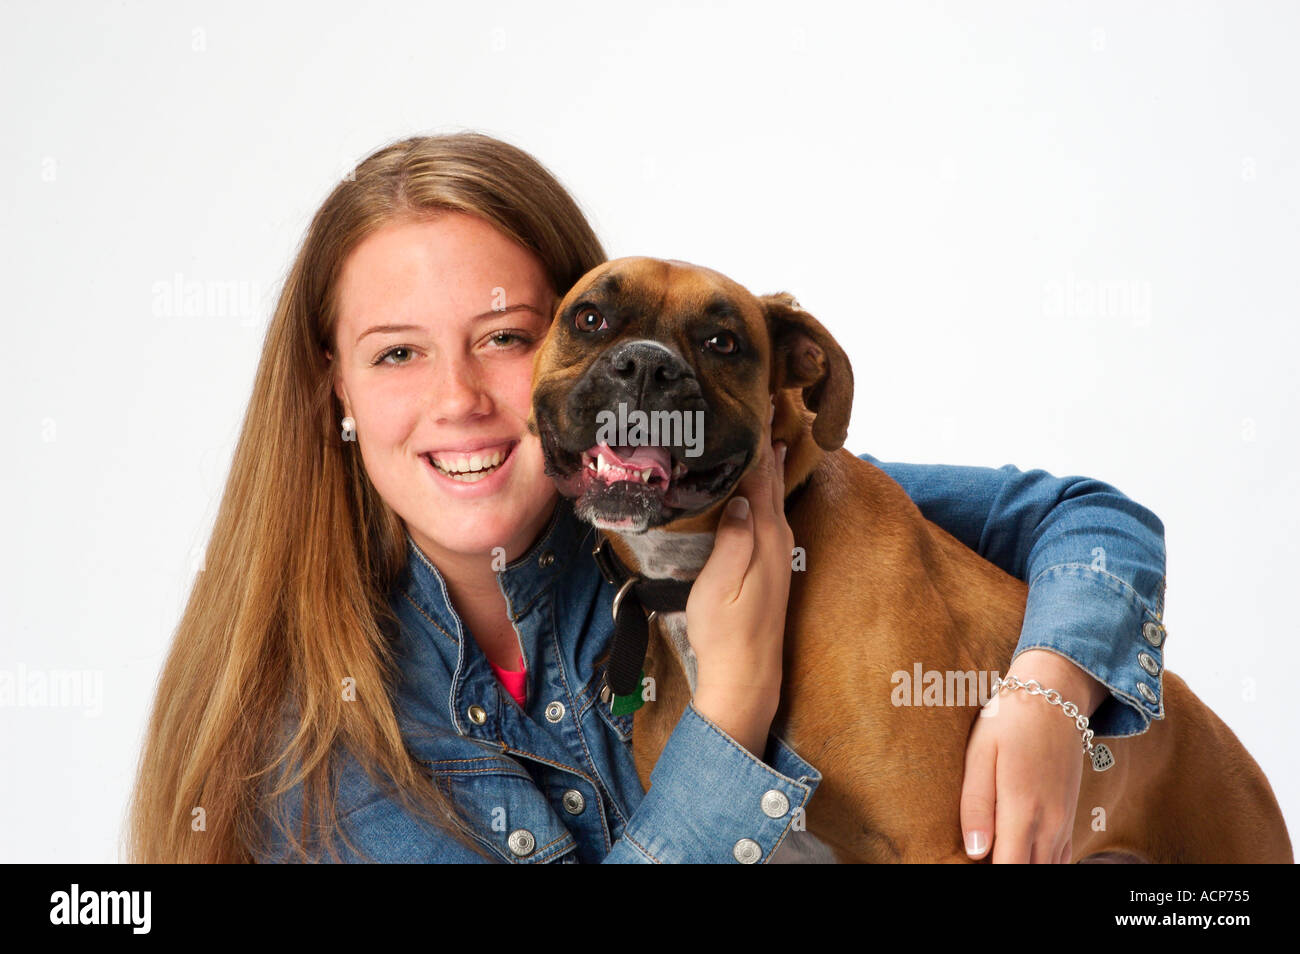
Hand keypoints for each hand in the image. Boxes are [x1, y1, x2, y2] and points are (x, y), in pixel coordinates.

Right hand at [686, 415, 792, 756]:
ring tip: (766, 443)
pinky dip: (765, 496)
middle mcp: (778, 543)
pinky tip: (758, 494)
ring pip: (774, 500)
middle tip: (766, 412)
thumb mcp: (721, 585)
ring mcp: (776, 557)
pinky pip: (769, 517)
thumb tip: (743, 496)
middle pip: (773, 485)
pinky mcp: (769, 570)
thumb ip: (734, 539)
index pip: (764, 481)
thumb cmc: (727, 633)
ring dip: (770, 471)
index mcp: (766, 539)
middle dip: (769, 450)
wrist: (746, 677)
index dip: (761, 446)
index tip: (761, 409)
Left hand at [960, 648, 1107, 862]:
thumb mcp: (981, 754)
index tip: (969, 865)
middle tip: (980, 853)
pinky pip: (1060, 858)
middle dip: (1005, 869)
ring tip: (997, 850)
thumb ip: (976, 805)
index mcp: (1023, 809)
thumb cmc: (1009, 721)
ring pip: (1047, 869)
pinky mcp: (1069, 816)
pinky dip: (1041, 863)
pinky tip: (1019, 852)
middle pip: (1029, 872)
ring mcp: (1064, 822)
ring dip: (1023, 866)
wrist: (1055, 696)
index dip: (988, 874)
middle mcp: (1050, 823)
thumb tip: (975, 852)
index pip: (1009, 868)